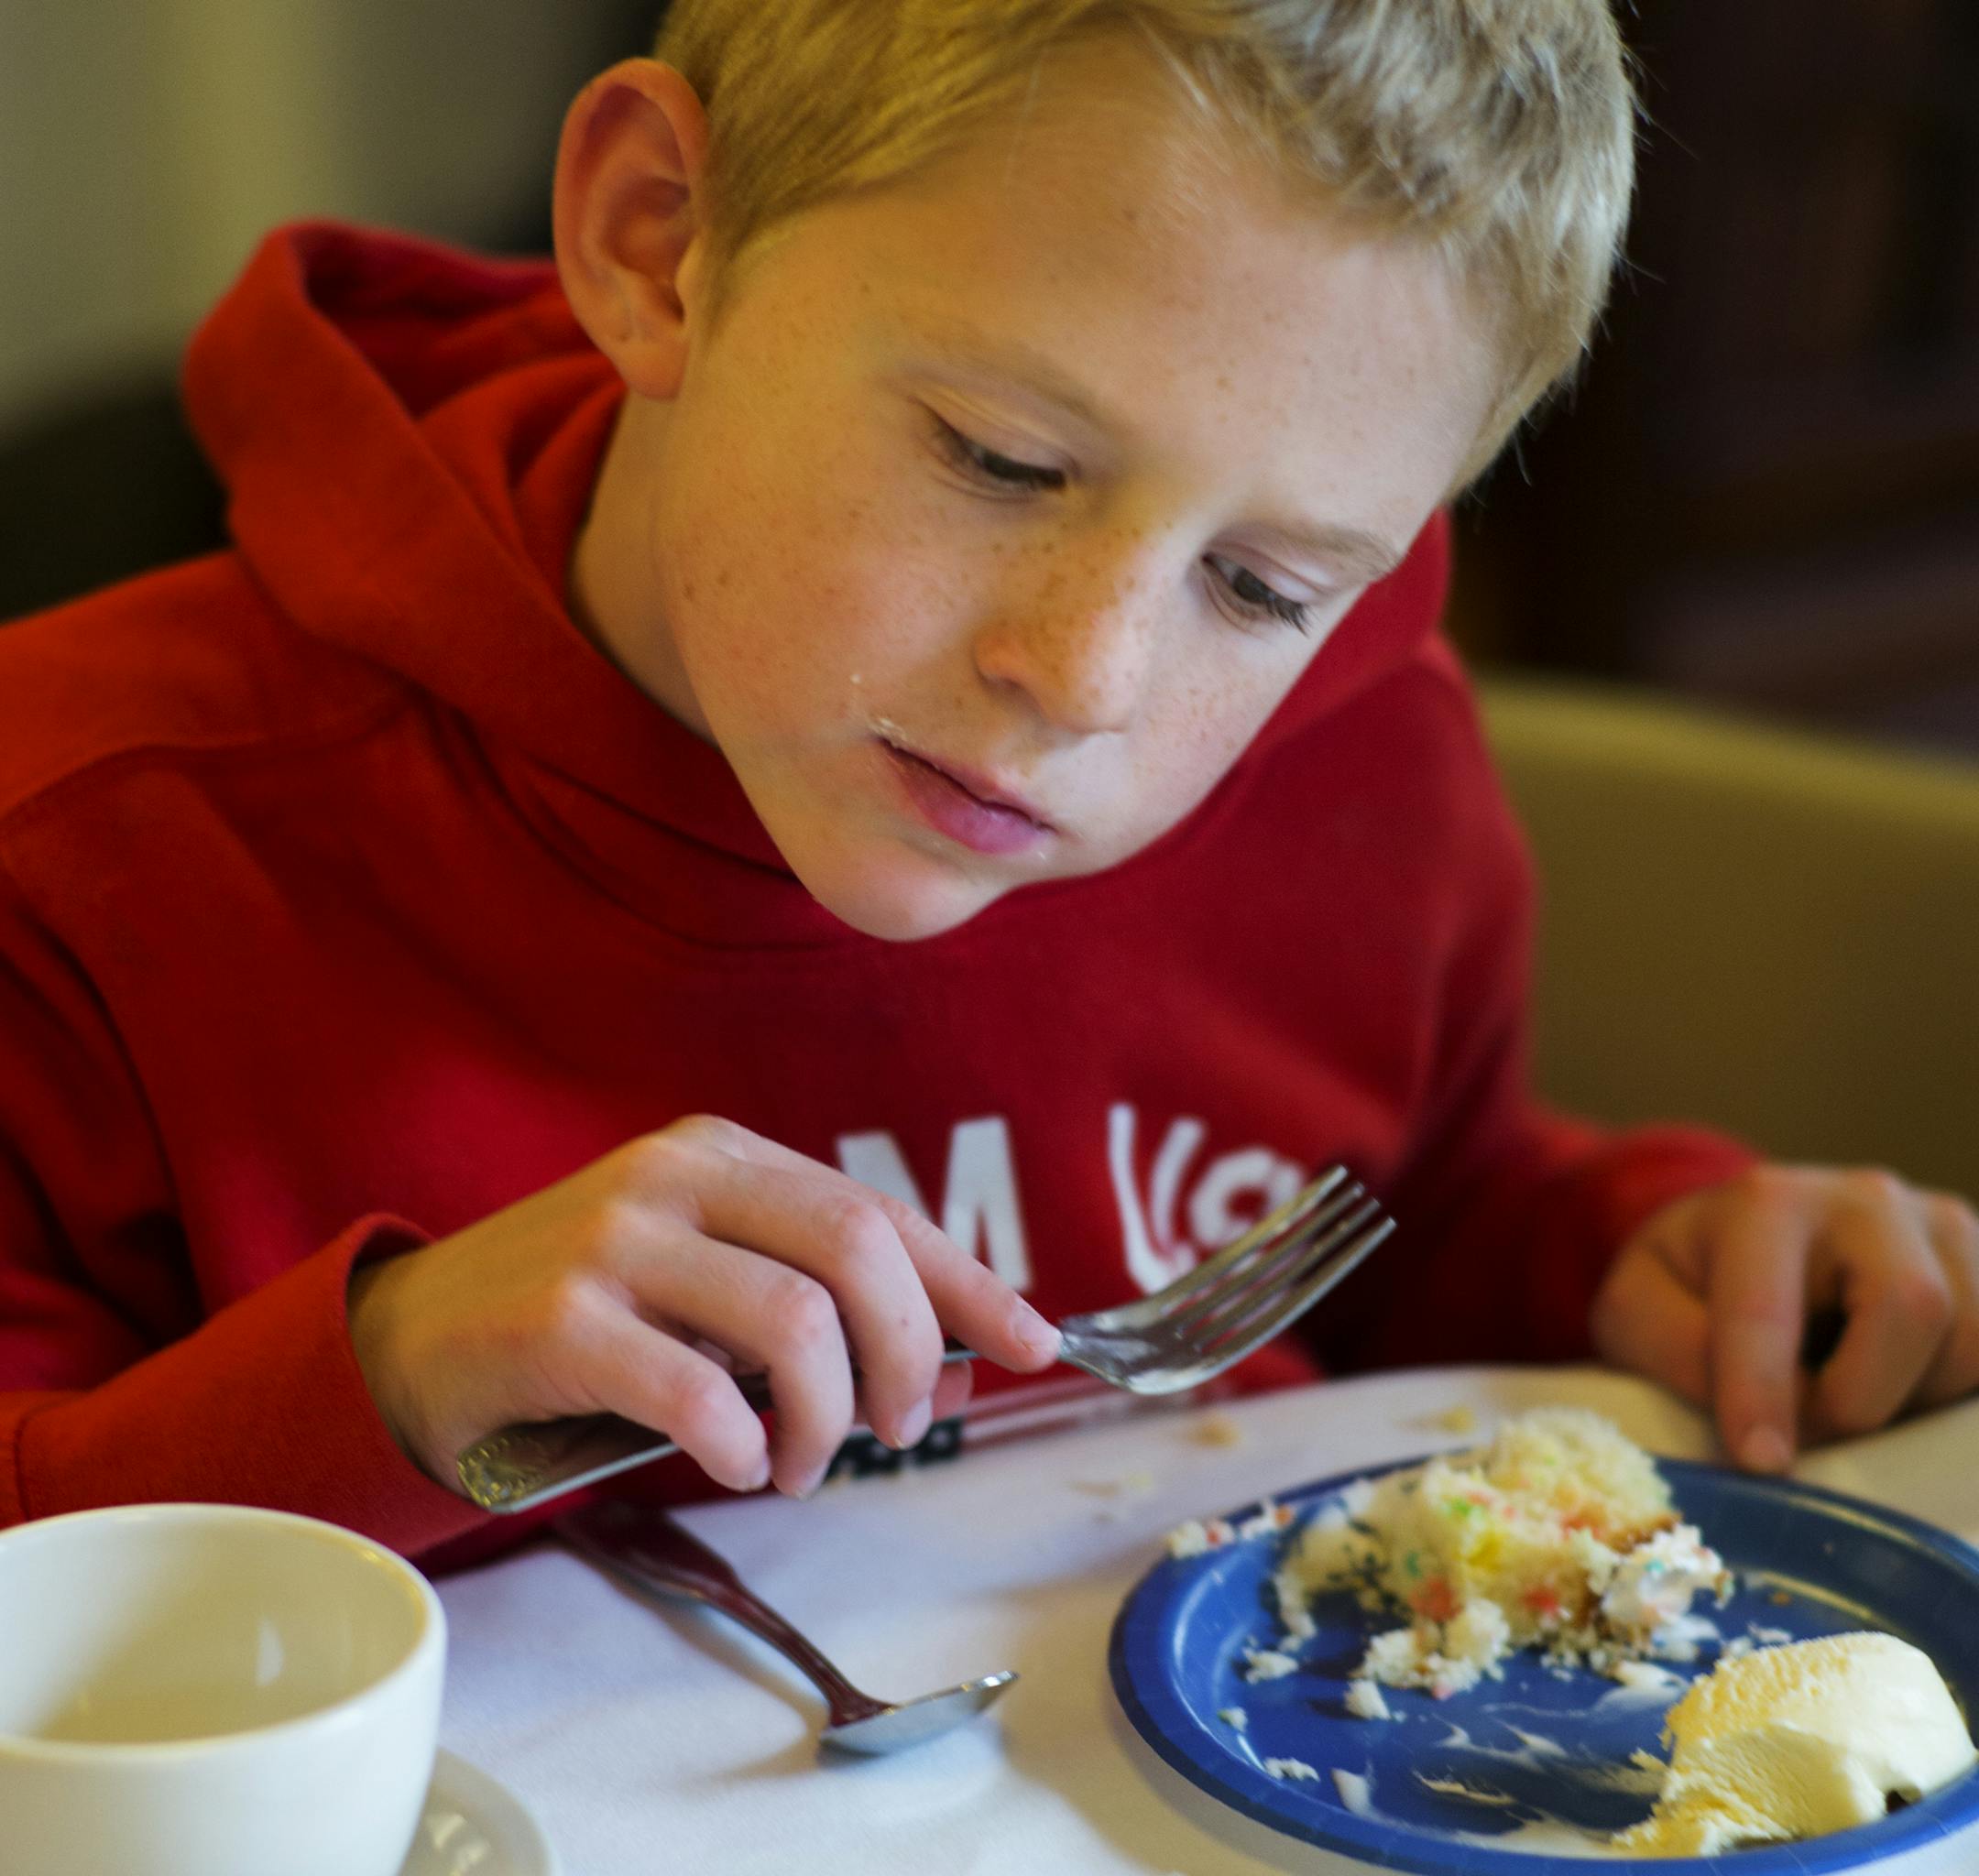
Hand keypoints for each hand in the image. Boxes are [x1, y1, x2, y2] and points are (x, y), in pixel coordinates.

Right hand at [347, 1115, 1061, 1499]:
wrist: (416, 1339)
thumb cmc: (588, 1318)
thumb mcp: (706, 1284)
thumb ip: (809, 1300)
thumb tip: (955, 1356)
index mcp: (726, 1154)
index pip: (879, 1211)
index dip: (968, 1281)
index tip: (1035, 1343)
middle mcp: (677, 1176)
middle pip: (856, 1247)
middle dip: (909, 1353)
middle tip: (899, 1430)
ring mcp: (615, 1239)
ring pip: (793, 1320)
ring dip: (828, 1416)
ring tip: (803, 1464)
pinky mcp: (558, 1316)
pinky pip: (693, 1388)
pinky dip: (738, 1442)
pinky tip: (735, 1463)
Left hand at [1590, 1165, 1978, 1469]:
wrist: (1748, 1239)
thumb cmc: (1690, 1283)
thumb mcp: (1639, 1309)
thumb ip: (1677, 1352)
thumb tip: (1758, 1428)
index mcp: (1766, 1204)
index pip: (1769, 1306)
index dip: (1763, 1391)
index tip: (1760, 1462)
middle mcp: (1866, 1200)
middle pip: (1910, 1308)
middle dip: (1859, 1398)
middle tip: (1813, 1431)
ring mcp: (1943, 1226)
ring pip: (1971, 1342)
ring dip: (1912, 1402)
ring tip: (1849, 1395)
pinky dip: (1951, 1395)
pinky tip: (1900, 1389)